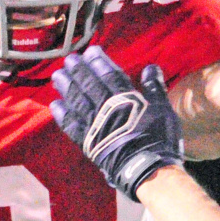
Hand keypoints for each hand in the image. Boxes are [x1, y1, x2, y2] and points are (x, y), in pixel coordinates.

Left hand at [51, 46, 183, 200]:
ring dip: (67, 87)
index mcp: (126, 99)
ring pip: (77, 102)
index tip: (90, 51)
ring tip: (58, 76)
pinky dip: (63, 115)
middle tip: (69, 59)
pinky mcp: (88, 142)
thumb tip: (151, 67)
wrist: (147, 169)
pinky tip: (55, 105)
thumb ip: (155, 88)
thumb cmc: (159, 139)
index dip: (99, 62)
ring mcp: (95, 126)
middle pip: (89, 85)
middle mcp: (106, 109)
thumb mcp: (164, 110)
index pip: (109, 75)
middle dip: (79, 71)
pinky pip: (72, 126)